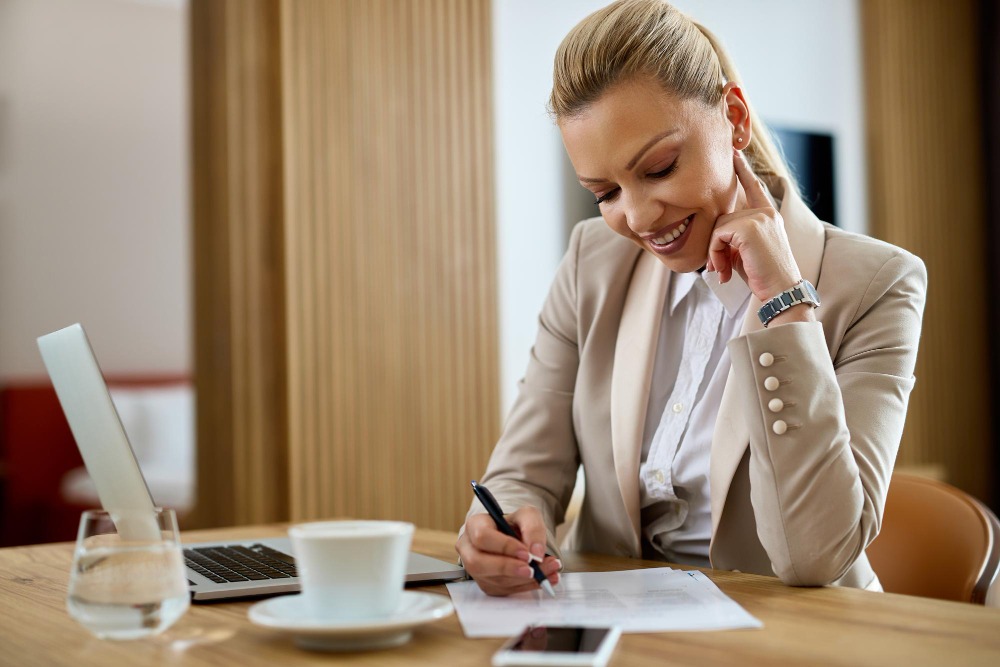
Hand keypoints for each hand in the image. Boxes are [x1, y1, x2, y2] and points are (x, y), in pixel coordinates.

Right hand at [455, 506, 560, 596]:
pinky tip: (544, 578)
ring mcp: (476, 570)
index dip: (504, 547)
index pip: (482, 537)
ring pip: (493, 580)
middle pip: (478, 563)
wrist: (514, 537)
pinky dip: (527, 586)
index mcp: (475, 525)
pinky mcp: (487, 584)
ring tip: (549, 570)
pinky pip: (504, 590)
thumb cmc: (515, 524)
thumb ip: (533, 528)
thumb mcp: (527, 515)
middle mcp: (469, 548)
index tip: (527, 553)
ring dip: (524, 579)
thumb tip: (536, 553)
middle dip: (508, 568)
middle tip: (533, 569)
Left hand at [706, 149, 803, 303]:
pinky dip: (715, 254)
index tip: (735, 153)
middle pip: (723, 216)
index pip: (754, 186)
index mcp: (769, 215)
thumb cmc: (762, 275)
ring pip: (718, 227)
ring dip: (715, 252)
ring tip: (724, 271)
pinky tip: (726, 270)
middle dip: (716, 245)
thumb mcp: (746, 249)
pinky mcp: (750, 227)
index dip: (743, 170)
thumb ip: (734, 234)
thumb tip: (714, 232)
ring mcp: (759, 217)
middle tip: (721, 269)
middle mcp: (766, 212)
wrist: (780, 292)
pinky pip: (718, 235)